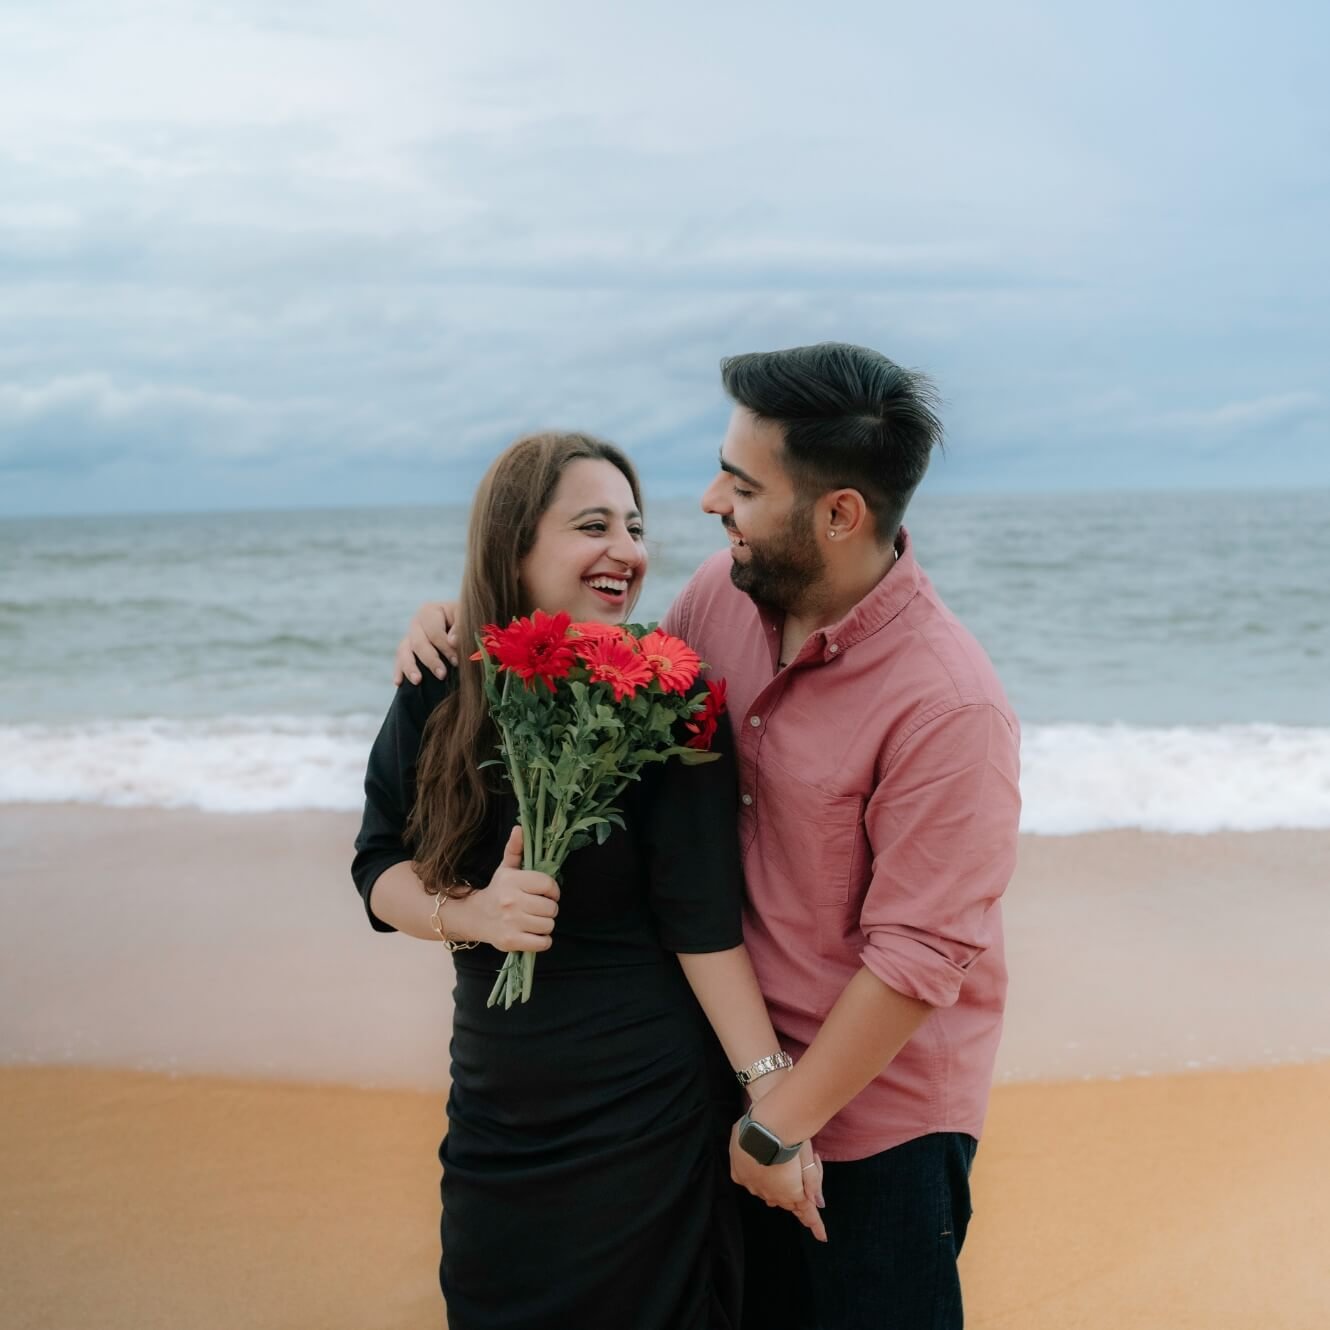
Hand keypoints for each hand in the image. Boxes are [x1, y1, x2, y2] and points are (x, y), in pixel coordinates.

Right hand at [394, 600, 459, 684]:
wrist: (461, 627)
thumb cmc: (466, 622)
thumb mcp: (466, 620)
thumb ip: (461, 628)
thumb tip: (453, 641)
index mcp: (430, 611)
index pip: (434, 632)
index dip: (445, 647)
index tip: (456, 661)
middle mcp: (416, 623)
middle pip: (418, 643)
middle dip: (431, 660)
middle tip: (442, 675)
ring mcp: (409, 636)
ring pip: (404, 651)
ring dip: (410, 667)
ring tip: (418, 681)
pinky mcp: (406, 650)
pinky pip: (399, 660)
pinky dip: (399, 671)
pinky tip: (398, 682)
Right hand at [466, 826, 558, 951]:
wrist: (475, 917)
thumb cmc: (497, 891)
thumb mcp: (506, 869)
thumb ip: (515, 849)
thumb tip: (520, 827)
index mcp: (512, 880)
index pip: (548, 884)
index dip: (553, 890)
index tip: (547, 893)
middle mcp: (511, 901)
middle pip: (551, 907)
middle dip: (548, 909)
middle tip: (538, 908)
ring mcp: (511, 922)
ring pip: (549, 925)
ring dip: (545, 925)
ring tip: (533, 920)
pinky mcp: (511, 941)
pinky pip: (543, 943)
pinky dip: (542, 940)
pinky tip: (532, 933)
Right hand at [729, 1121, 827, 1243]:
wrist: (763, 1127)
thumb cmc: (790, 1141)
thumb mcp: (807, 1158)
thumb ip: (813, 1180)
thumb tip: (818, 1203)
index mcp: (794, 1194)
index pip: (808, 1213)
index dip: (816, 1225)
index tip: (823, 1237)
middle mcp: (773, 1195)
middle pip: (786, 1200)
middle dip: (793, 1194)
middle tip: (795, 1178)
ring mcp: (754, 1187)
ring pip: (766, 1192)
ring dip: (773, 1184)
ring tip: (776, 1164)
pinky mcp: (739, 1176)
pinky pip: (749, 1182)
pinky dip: (755, 1176)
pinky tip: (756, 1162)